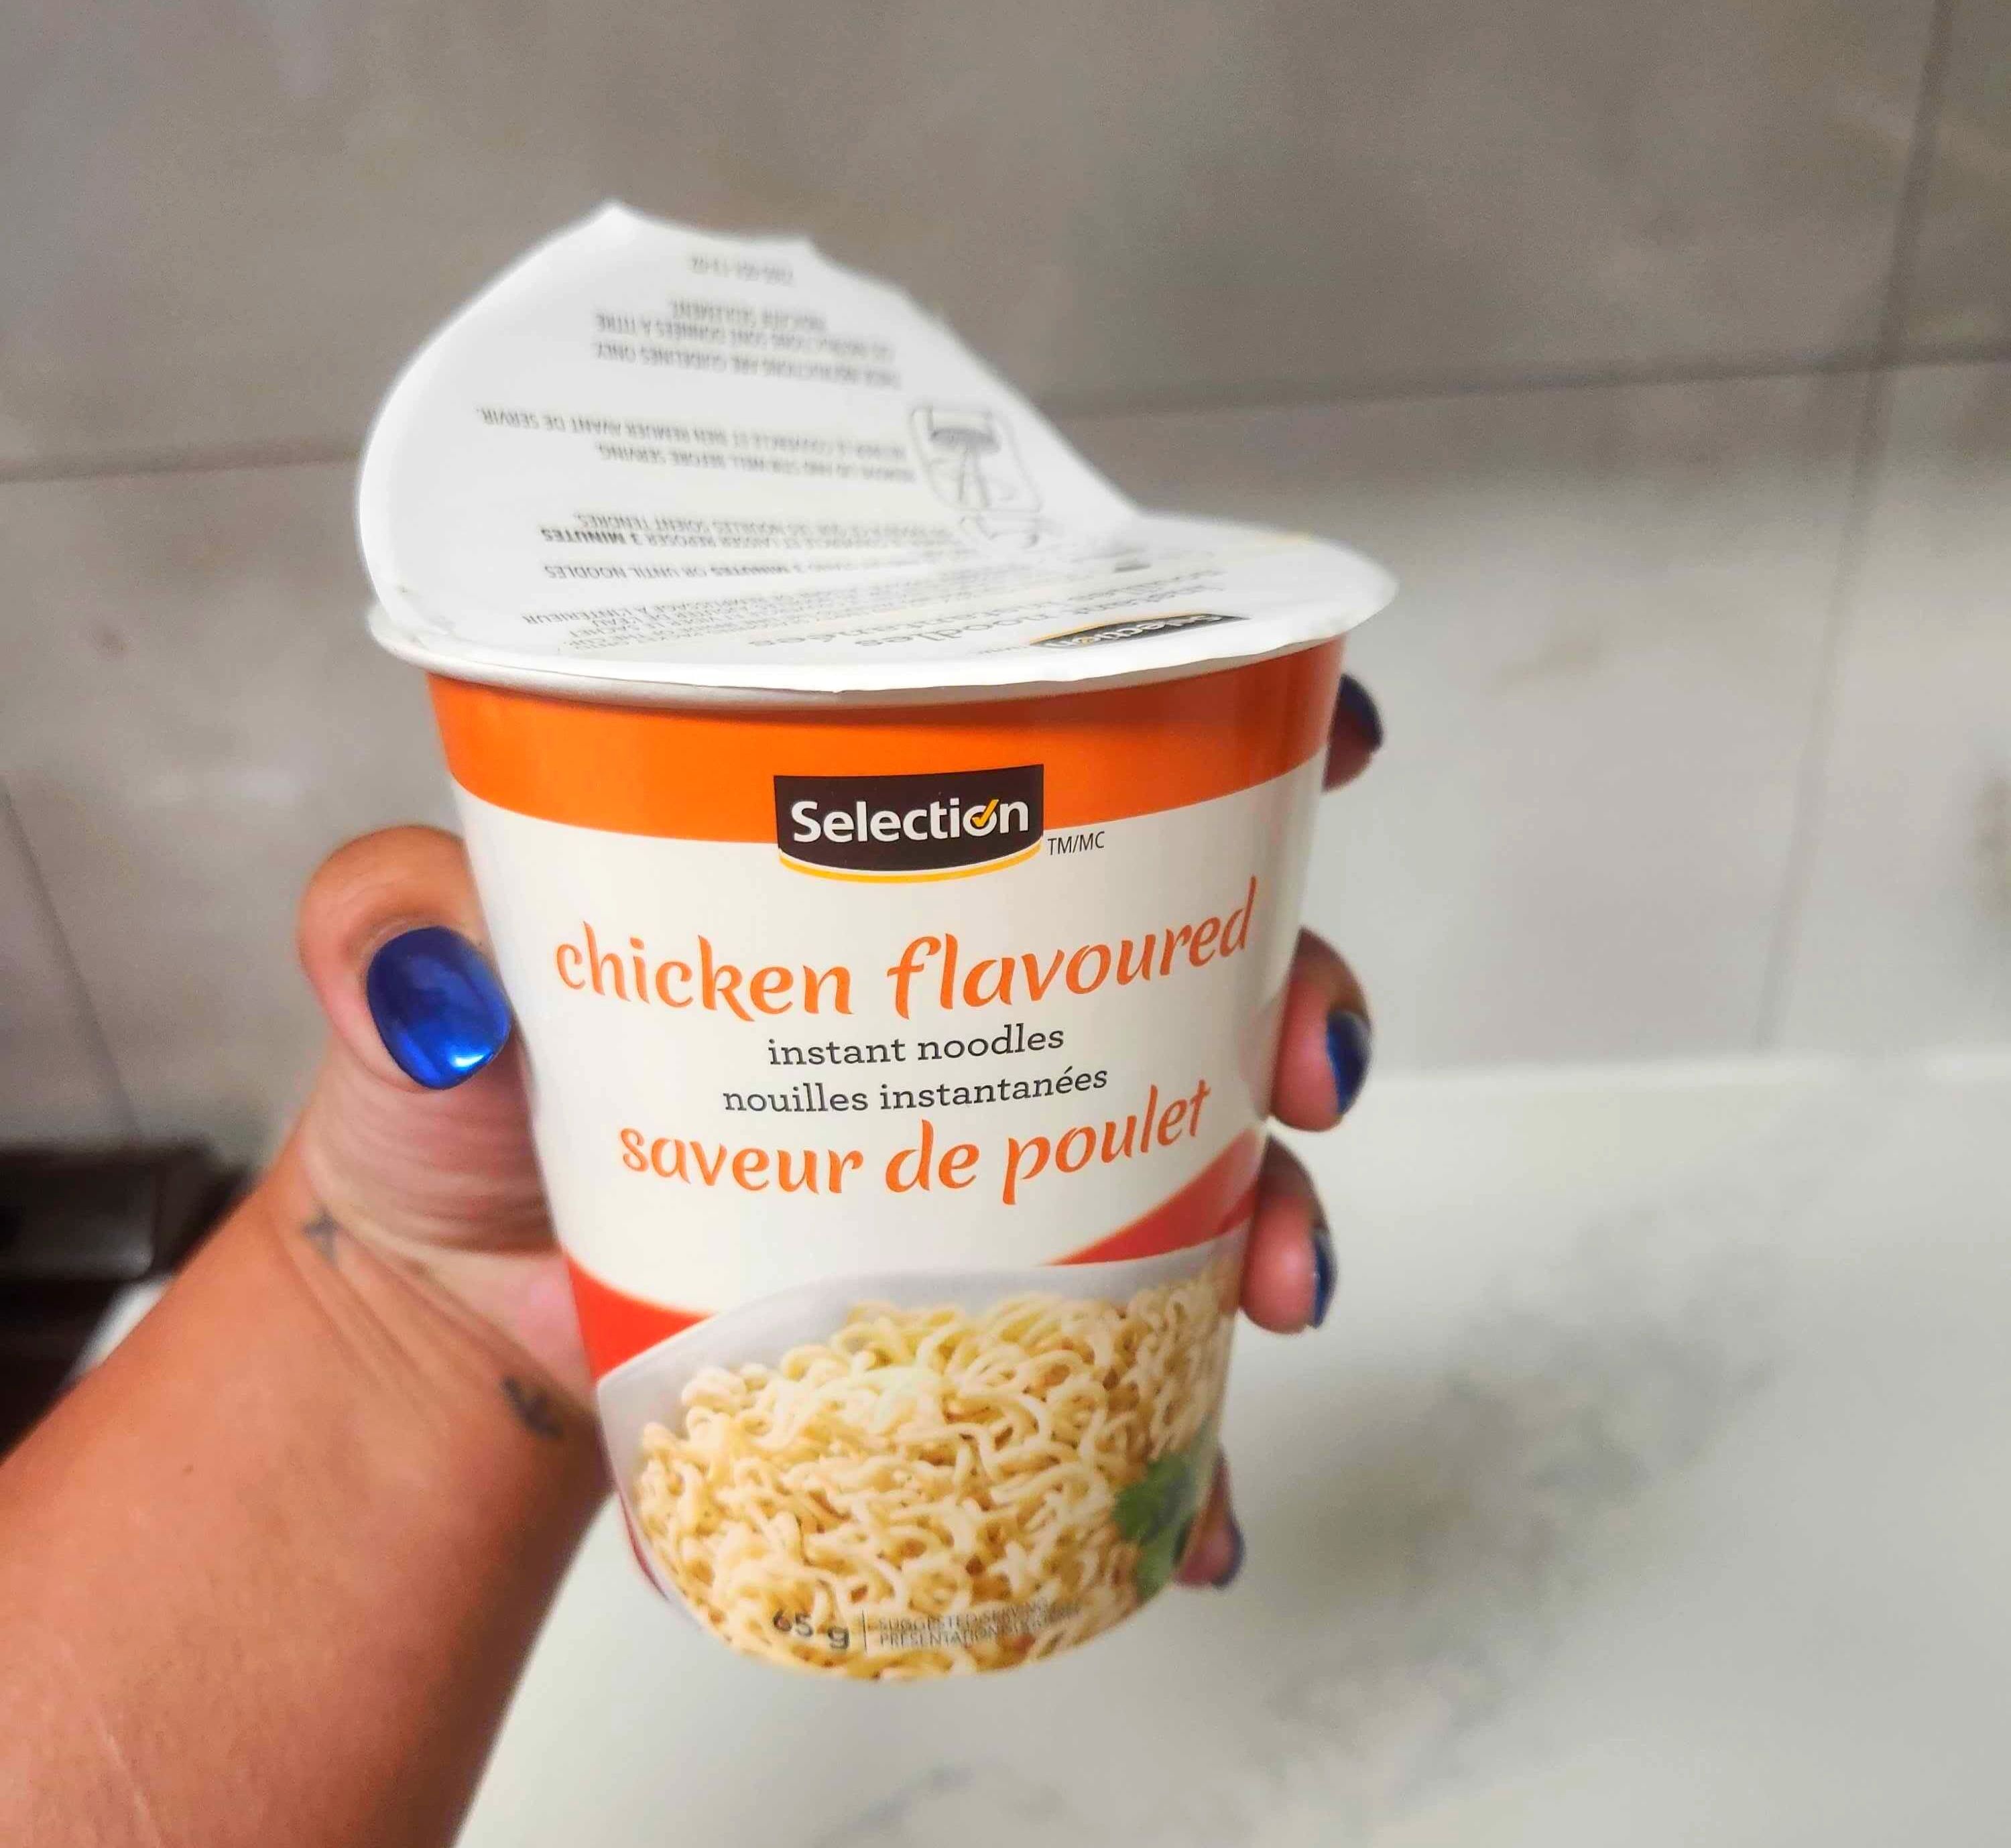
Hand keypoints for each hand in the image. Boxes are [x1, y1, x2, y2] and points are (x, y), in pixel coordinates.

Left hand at [290, 673, 1384, 1585]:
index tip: (1323, 746)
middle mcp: (964, 986)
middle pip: (1197, 952)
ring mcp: (990, 1150)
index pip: (1071, 748)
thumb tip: (447, 976)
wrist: (455, 1322)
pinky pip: (1125, 1359)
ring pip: (1203, 1152)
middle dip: (1294, 996)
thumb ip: (391, 931)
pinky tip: (1196, 1510)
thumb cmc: (458, 1106)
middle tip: (1302, 1072)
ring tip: (1276, 1280)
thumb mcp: (414, 978)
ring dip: (1279, 1210)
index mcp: (869, 853)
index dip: (1229, 728)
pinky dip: (1182, 1436)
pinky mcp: (978, 1301)